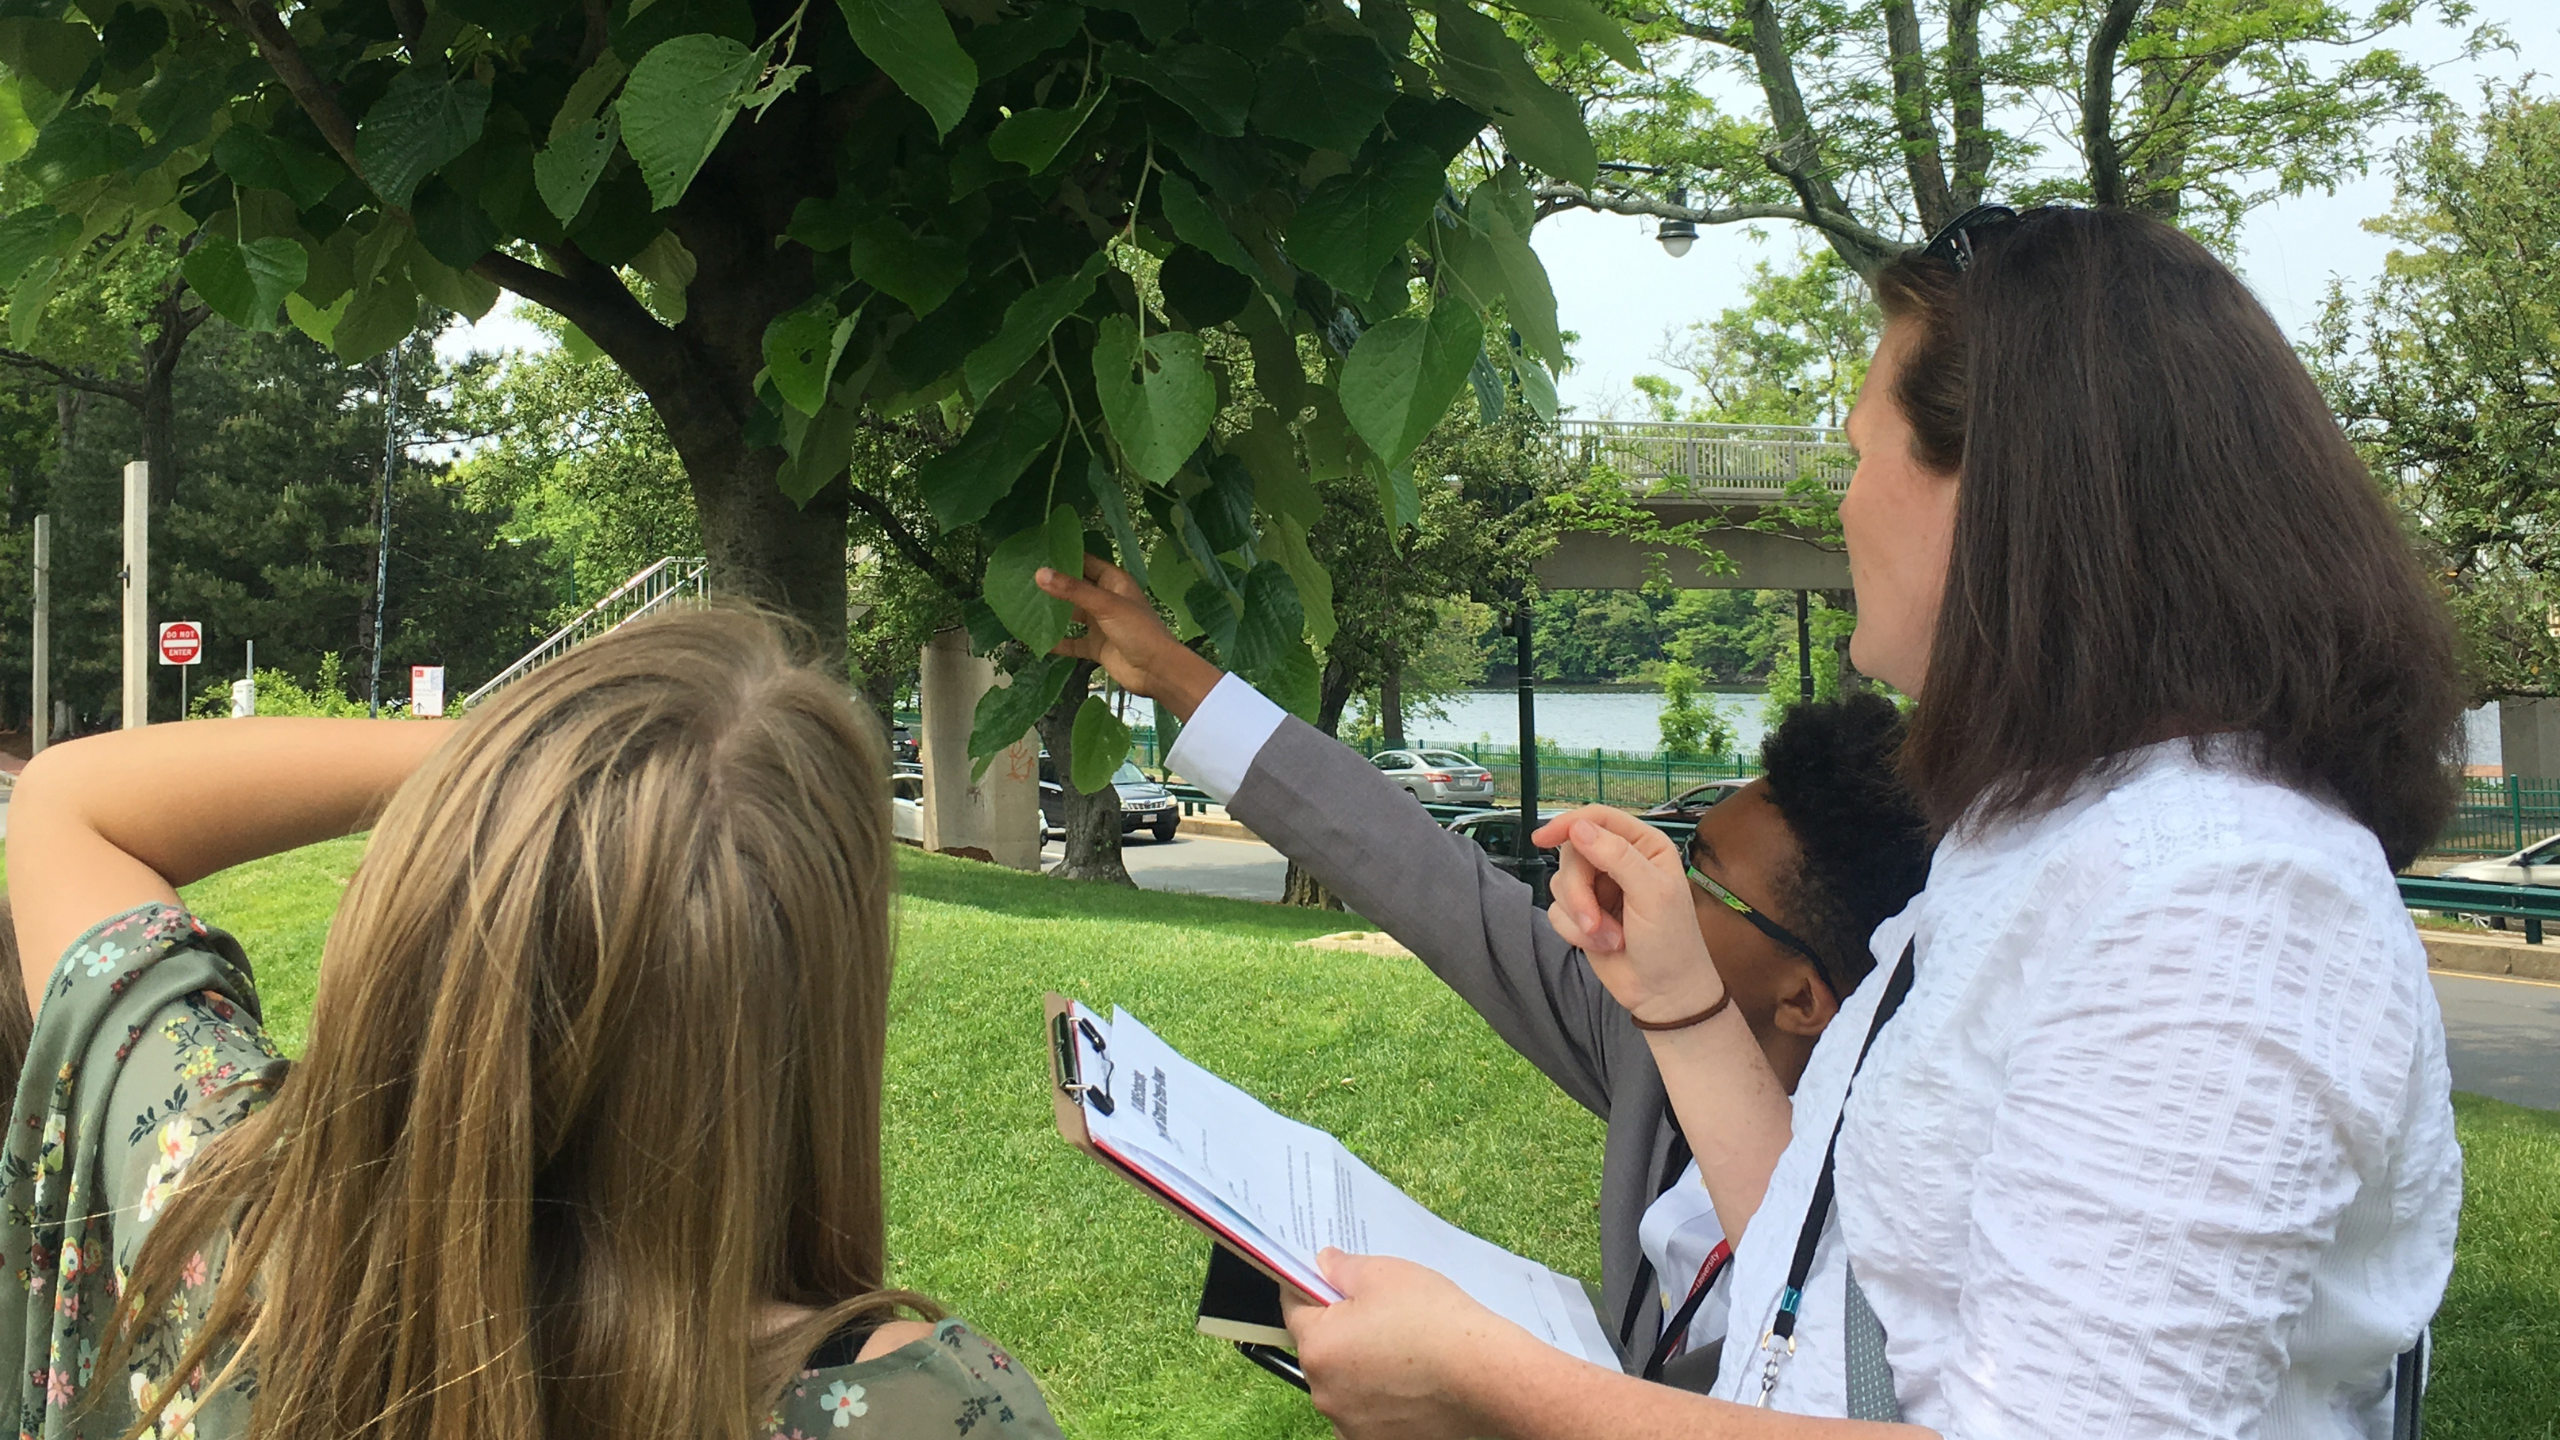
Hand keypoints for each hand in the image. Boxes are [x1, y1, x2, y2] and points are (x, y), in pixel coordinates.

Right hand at [1035, 554, 1224, 720]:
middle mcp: (1107, 600)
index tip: (1039, 551)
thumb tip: (1040, 574)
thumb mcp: (1105, 605)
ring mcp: (1101, 625)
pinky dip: (1058, 642)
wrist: (1156, 671)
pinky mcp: (1097, 647)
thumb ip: (1073, 590)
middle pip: (1077, 588)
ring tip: (1026, 605)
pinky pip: (1073, 642)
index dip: (1067, 556)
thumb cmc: (1137, 630)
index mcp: (1115, 582)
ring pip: (1073, 615)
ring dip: (1055, 613)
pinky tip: (1037, 640)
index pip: (1087, 562)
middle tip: (1024, 578)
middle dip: (1055, 584)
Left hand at [1281, 1250, 1529, 1439]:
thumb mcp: (1384, 1273)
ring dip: (1360, 1366)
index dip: (1312, 1287)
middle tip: (1380, 1313)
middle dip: (1342, 1329)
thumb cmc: (1436, 1322)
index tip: (1330, 1281)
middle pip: (1321, 1348)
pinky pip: (1366, 1411)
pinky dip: (1381, 1397)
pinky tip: (1410, 1380)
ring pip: (1344, 1382)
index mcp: (1318, 1347)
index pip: (1295, 1307)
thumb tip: (1323, 1264)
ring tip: (1402, 1349)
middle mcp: (1324, 1392)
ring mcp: (1350, 1422)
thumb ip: (1342, 1267)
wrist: (1485, 1375)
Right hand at [1532, 806, 1724, 1025]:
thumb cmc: (1671, 942)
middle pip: (1572, 853)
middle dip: (1578, 890)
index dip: (1569, 824)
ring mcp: (1599, 888)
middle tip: (1593, 920)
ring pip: (1561, 883)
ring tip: (1609, 938)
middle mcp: (1619, 861)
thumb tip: (1578, 828)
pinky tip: (1603, 944)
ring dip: (1581, 916)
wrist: (1663, 993)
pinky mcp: (1583, 914)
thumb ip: (1617, 856)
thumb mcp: (1652, 894)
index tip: (1543, 838)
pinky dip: (1575, 931)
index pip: (1598, 818)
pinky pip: (1557, 911)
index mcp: (1644, 845)